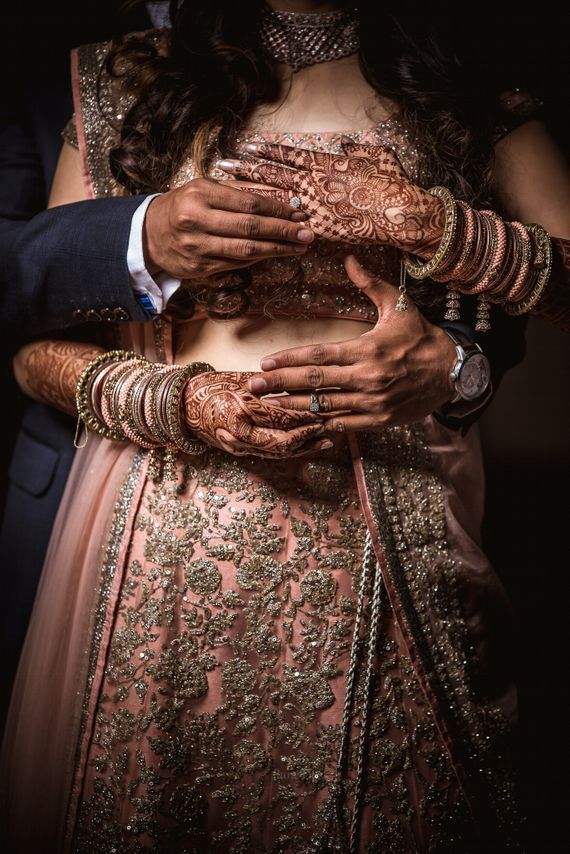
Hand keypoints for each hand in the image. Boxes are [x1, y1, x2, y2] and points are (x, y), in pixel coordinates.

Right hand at [143, 178, 314, 279]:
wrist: (148, 234)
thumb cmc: (182, 206)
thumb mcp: (203, 189)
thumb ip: (236, 192)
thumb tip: (278, 199)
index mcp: (200, 194)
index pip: (249, 202)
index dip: (278, 209)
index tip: (299, 212)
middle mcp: (197, 221)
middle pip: (251, 228)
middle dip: (284, 231)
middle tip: (308, 233)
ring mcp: (197, 247)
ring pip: (246, 250)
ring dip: (277, 249)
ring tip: (299, 246)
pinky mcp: (199, 268)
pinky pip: (236, 264)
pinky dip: (259, 259)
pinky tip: (275, 254)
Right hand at [183, 371, 329, 457]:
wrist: (180, 406)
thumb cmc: (211, 386)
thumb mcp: (241, 379)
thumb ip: (271, 384)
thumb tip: (304, 382)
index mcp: (238, 409)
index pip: (280, 416)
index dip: (305, 414)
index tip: (324, 407)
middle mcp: (238, 433)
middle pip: (282, 441)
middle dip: (308, 435)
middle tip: (329, 424)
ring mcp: (237, 446)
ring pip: (278, 453)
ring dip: (304, 448)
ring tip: (326, 440)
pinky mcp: (239, 452)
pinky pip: (269, 454)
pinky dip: (291, 451)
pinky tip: (307, 446)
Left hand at [216, 140, 443, 255]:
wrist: (398, 210)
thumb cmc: (391, 182)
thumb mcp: (377, 156)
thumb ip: (357, 150)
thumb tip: (347, 145)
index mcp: (325, 162)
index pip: (288, 155)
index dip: (267, 151)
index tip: (248, 147)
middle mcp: (313, 182)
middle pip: (272, 174)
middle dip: (245, 170)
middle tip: (221, 165)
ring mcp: (314, 205)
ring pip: (273, 199)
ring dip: (249, 195)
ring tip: (226, 191)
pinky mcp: (317, 227)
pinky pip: (287, 226)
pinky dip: (269, 225)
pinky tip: (251, 225)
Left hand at [246, 256, 456, 432]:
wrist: (453, 372)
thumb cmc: (421, 337)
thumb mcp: (398, 306)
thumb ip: (370, 284)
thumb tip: (348, 259)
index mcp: (368, 350)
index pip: (319, 355)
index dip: (289, 359)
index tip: (266, 362)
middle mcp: (368, 378)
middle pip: (314, 382)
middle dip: (280, 384)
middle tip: (253, 386)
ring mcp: (372, 403)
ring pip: (324, 406)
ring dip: (293, 405)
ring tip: (269, 403)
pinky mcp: (379, 421)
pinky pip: (343, 424)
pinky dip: (321, 422)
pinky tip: (301, 420)